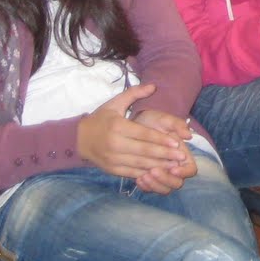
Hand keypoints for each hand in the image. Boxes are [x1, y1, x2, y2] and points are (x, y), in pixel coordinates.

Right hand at [76, 85, 190, 179]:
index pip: (143, 134)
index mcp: (117, 126)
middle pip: (144, 151)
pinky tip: (159, 173)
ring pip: (139, 164)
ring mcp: (112, 159)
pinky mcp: (111, 169)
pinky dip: (146, 174)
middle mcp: (114, 144)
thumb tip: (154, 86)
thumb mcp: (114, 103)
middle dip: (164, 154)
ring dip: (158, 166)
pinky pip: (131, 173)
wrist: (78, 138)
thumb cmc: (100, 118)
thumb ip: (134, 93)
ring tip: (174, 165)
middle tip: (181, 156)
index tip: (177, 143)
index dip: (160, 139)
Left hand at [129, 109, 197, 193]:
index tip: (173, 168)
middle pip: (177, 183)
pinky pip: (150, 188)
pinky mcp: (150, 178)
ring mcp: (162, 174)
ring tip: (144, 176)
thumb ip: (177, 125)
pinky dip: (145, 186)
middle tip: (153, 170)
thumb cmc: (152, 121)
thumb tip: (189, 135)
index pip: (191, 169)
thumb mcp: (164, 119)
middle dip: (166, 179)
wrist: (134, 123)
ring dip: (155, 185)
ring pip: (165, 189)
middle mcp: (174, 167)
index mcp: (182, 155)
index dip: (184, 172)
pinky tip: (137, 179)